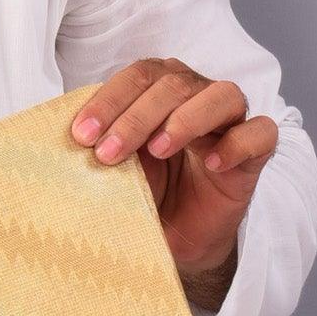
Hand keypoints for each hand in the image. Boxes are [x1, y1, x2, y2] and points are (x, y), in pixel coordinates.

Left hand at [71, 58, 277, 301]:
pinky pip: (260, 133)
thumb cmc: (147, 197)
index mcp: (161, 94)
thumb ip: (100, 149)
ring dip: (184, 119)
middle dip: (135, 117)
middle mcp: (196, 98)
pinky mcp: (254, 153)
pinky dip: (237, 142)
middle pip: (173, 83)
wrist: (179, 239)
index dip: (110, 99)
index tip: (81, 135)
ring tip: (157, 150)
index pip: (139, 76)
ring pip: (220, 95)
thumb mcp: (116, 174)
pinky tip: (212, 162)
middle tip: (106, 154)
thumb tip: (57, 146)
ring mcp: (229, 123)